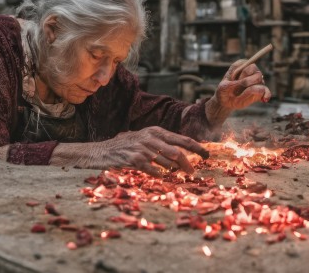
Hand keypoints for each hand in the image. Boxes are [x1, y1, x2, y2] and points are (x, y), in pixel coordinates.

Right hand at [54, 126, 208, 176]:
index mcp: (156, 131)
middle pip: (178, 152)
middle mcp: (151, 137)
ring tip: (173, 175)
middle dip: (188, 164)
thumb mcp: (144, 139)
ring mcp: (143, 148)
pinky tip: (159, 176)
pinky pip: (153, 170)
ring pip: (167, 163)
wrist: (100, 151)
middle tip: (193, 172)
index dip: (198, 148)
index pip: (183, 139)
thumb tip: (182, 154)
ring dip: (173, 171)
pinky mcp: (135, 159)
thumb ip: (161, 144)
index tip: (208, 155)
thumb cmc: (125, 146)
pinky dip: (159, 175)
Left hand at [205, 60, 270, 125]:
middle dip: (248, 83)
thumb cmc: (223, 91)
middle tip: (237, 89)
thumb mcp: (226, 86)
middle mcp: (251, 72)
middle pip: (258, 74)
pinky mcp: (259, 91)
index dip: (244, 74)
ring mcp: (256, 82)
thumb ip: (238, 83)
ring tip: (241, 95)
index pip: (251, 66)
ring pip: (262, 83)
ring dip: (252, 91)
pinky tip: (264, 100)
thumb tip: (249, 81)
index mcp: (242, 66)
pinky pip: (266, 91)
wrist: (224, 102)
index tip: (234, 80)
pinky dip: (266, 95)